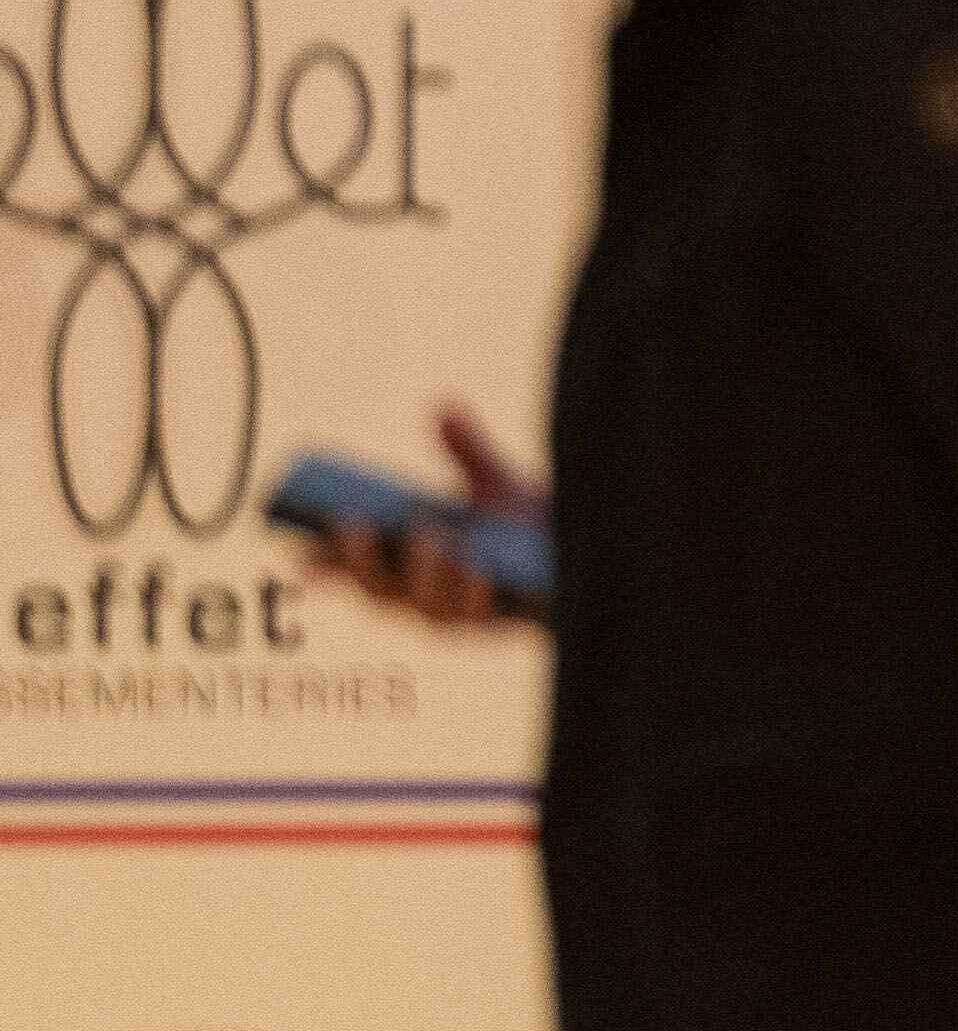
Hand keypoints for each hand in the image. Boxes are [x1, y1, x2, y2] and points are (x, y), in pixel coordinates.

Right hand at [304, 406, 546, 630]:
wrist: (589, 555)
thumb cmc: (529, 527)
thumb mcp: (492, 485)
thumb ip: (467, 451)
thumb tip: (441, 405)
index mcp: (410, 569)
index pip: (354, 573)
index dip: (322, 565)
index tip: (295, 549)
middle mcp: (424, 599)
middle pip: (376, 590)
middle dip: (360, 559)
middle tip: (356, 522)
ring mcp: (458, 617)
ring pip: (425, 606)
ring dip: (423, 569)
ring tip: (429, 533)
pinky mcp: (496, 626)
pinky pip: (476, 619)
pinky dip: (473, 593)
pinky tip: (478, 570)